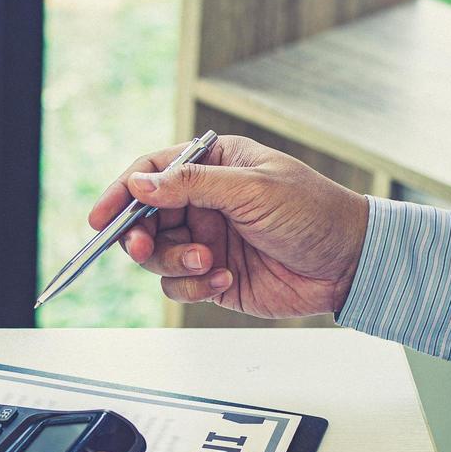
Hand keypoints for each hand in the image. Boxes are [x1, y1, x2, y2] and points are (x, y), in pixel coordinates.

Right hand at [92, 135, 369, 317]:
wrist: (349, 263)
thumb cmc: (313, 212)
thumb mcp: (252, 189)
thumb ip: (192, 185)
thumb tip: (140, 184)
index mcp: (213, 165)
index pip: (152, 172)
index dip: (121, 193)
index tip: (101, 217)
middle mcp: (203, 202)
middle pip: (145, 217)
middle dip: (140, 235)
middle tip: (145, 247)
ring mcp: (206, 240)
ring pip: (157, 255)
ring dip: (174, 262)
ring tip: (207, 263)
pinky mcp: (212, 276)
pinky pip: (178, 285)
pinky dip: (193, 286)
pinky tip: (224, 278)